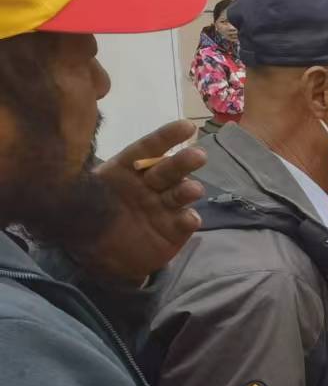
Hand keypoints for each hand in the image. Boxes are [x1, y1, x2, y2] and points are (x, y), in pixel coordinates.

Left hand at [80, 121, 206, 281]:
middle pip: (169, 169)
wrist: (98, 258)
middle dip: (184, 162)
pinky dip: (188, 220)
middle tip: (199, 156)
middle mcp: (151, 184)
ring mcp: (165, 207)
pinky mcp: (175, 230)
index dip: (166, 137)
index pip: (148, 149)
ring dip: (189, 190)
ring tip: (192, 191)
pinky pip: (184, 222)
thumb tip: (71, 162)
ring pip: (181, 193)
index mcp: (129, 170)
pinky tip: (189, 219)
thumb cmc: (91, 219)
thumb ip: (84, 182)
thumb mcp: (82, 197)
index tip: (187, 127)